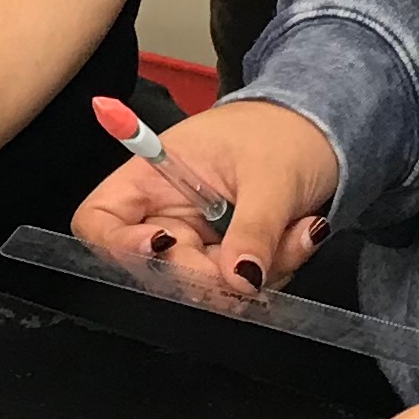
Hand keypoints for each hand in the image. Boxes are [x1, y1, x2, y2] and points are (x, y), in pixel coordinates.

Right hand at [70, 99, 338, 303]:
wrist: (318, 130)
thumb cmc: (283, 131)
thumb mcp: (271, 173)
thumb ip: (254, 228)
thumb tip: (241, 280)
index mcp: (152, 177)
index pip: (99, 221)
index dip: (118, 245)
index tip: (165, 246)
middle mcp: (166, 214)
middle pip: (157, 271)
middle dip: (214, 273)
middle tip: (260, 255)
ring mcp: (198, 240)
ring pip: (209, 287)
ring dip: (261, 270)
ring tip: (299, 228)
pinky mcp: (228, 259)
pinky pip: (242, 285)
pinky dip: (277, 268)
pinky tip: (300, 234)